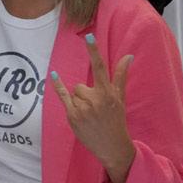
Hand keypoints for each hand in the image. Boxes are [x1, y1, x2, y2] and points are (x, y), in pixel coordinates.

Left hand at [50, 34, 135, 182]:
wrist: (112, 146)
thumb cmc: (116, 120)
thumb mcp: (120, 98)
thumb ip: (121, 76)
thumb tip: (128, 56)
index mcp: (108, 94)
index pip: (100, 68)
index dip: (94, 52)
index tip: (89, 37)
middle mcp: (95, 99)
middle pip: (80, 86)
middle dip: (85, 95)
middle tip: (95, 109)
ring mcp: (83, 108)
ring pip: (73, 93)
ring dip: (78, 102)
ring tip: (89, 115)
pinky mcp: (72, 116)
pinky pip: (63, 96)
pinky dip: (58, 86)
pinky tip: (54, 75)